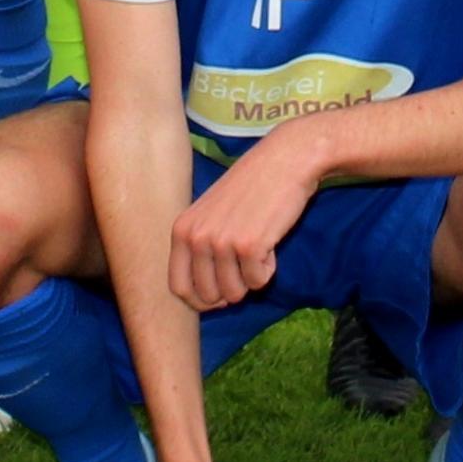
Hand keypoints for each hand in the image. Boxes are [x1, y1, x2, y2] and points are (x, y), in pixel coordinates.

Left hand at [171, 135, 318, 312]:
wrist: (283, 161)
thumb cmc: (249, 188)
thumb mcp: (209, 213)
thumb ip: (199, 248)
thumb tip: (204, 298)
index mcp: (182, 230)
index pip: (179, 287)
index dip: (200, 300)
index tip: (218, 296)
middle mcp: (197, 237)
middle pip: (208, 296)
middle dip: (230, 290)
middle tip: (244, 265)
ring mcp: (222, 242)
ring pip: (235, 294)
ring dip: (250, 278)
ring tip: (256, 248)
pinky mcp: (249, 246)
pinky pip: (258, 282)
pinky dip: (268, 270)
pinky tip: (269, 243)